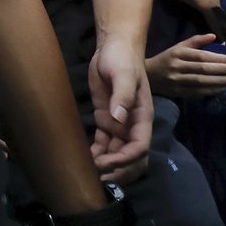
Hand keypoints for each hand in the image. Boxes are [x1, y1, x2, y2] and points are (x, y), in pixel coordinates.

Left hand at [86, 41, 152, 179]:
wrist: (113, 49)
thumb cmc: (122, 60)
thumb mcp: (123, 74)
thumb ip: (122, 96)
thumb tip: (119, 119)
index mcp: (141, 118)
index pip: (139, 147)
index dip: (126, 159)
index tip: (108, 162)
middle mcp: (131, 126)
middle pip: (130, 157)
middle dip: (117, 169)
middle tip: (97, 176)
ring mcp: (118, 125)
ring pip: (115, 153)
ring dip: (105, 165)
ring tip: (87, 172)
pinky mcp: (104, 121)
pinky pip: (102, 143)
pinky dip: (96, 154)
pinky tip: (84, 160)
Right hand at [145, 34, 225, 96]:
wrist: (147, 75)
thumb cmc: (166, 59)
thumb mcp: (178, 47)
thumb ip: (196, 41)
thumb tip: (214, 36)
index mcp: (177, 53)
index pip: (200, 56)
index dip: (216, 58)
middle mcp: (176, 66)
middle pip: (202, 68)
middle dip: (221, 70)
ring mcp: (176, 80)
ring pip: (201, 81)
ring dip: (219, 81)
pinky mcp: (177, 92)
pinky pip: (197, 92)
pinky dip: (211, 90)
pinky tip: (221, 88)